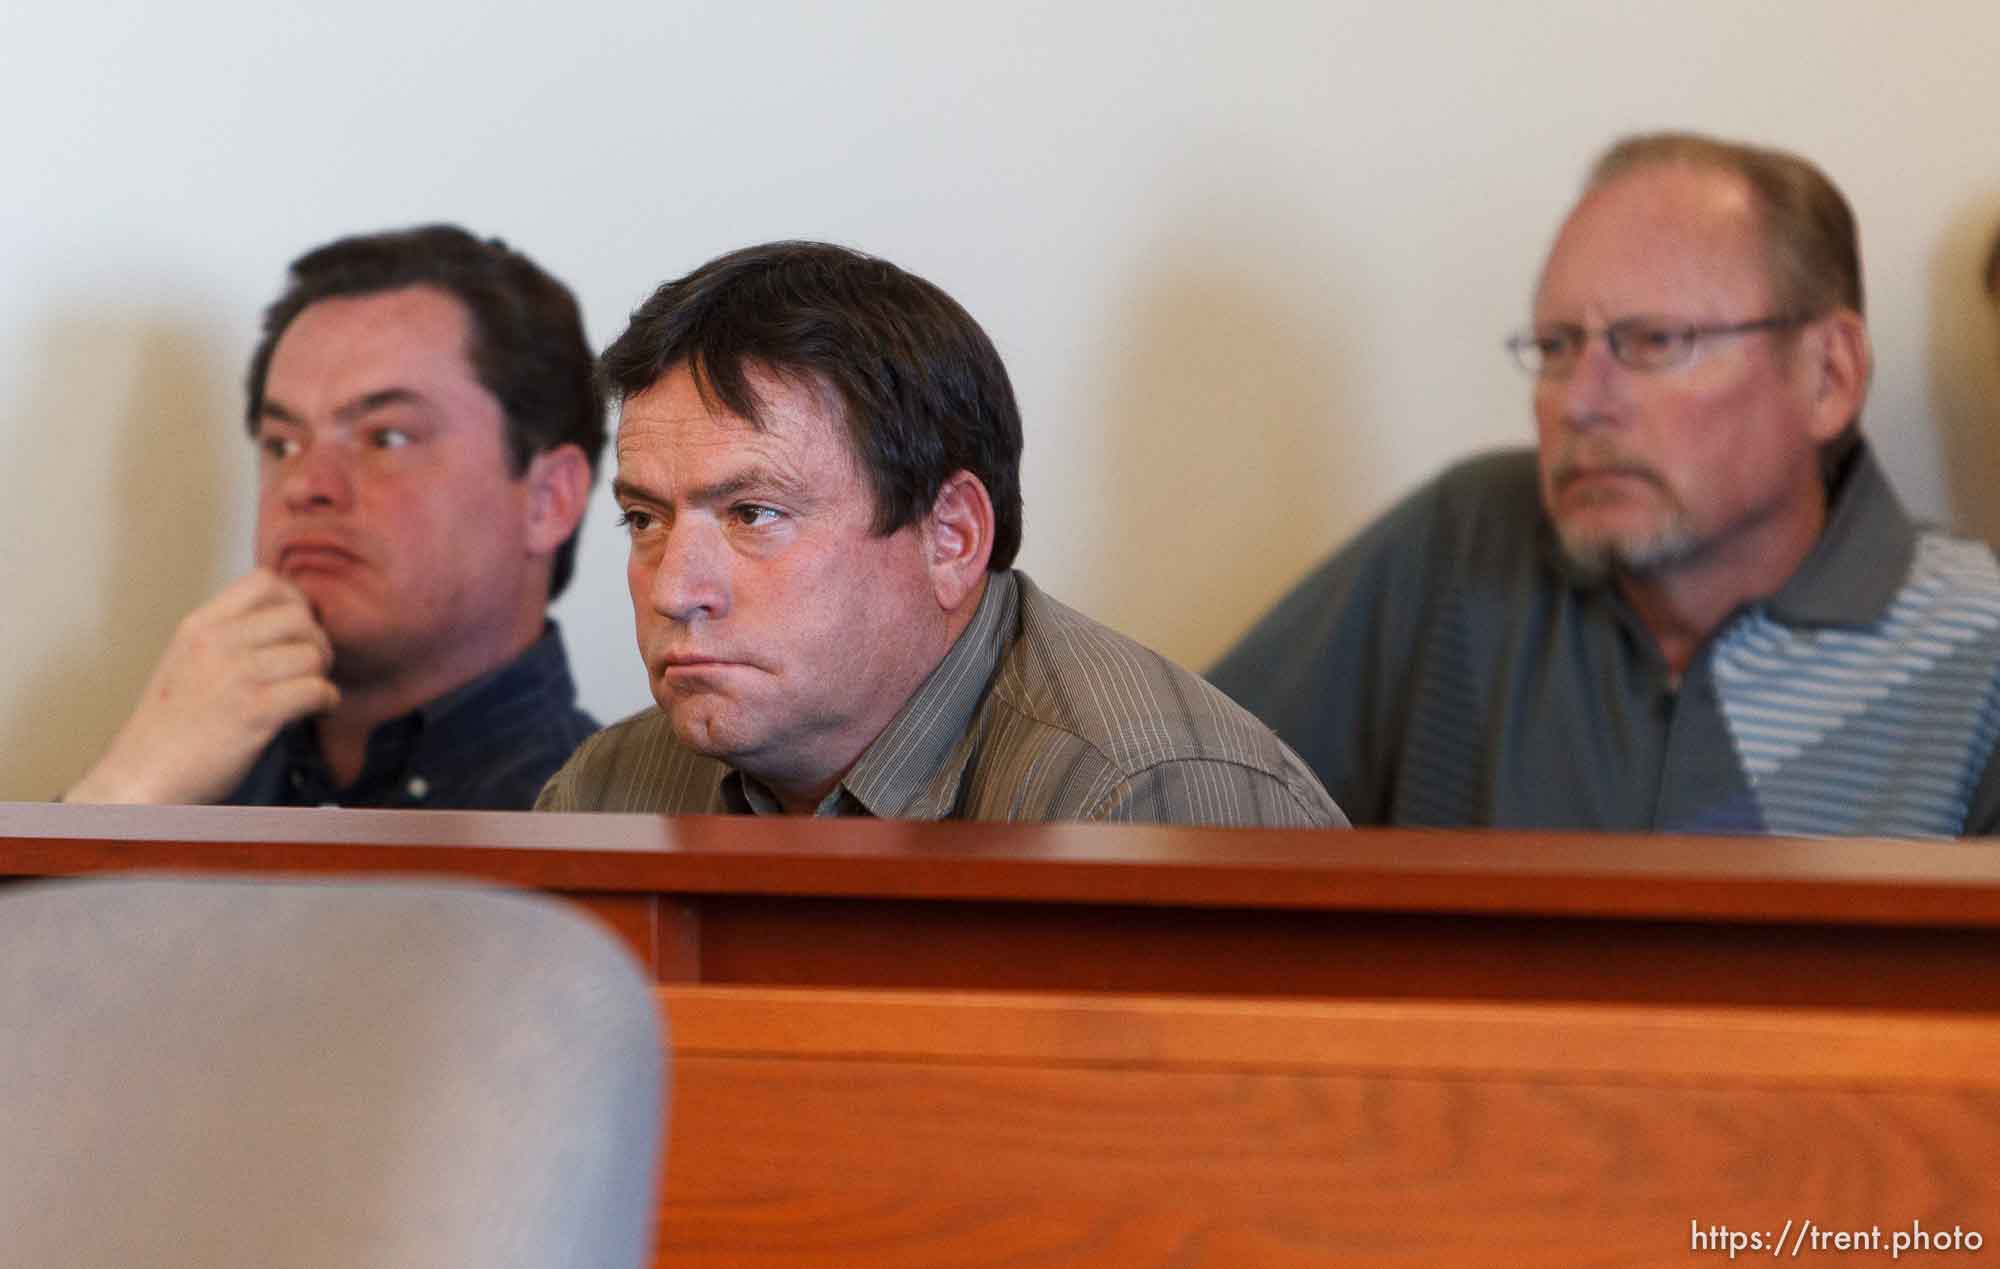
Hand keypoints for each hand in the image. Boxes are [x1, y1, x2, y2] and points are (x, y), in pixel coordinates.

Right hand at [64, 569, 340, 803]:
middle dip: (316, 640)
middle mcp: (217, 643)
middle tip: (311, 666)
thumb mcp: (185, 661)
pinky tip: (318, 710)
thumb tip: (278, 627)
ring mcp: (237, 676)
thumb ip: (225, 639)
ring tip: (311, 691)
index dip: (294, 600)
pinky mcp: (255, 712)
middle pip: (299, 616)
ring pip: (312, 653)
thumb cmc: (168, 727)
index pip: (263, 581)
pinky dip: (327, 701)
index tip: (298, 628)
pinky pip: (316, 689)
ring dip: (322, 673)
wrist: (143, 775)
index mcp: (199, 626)